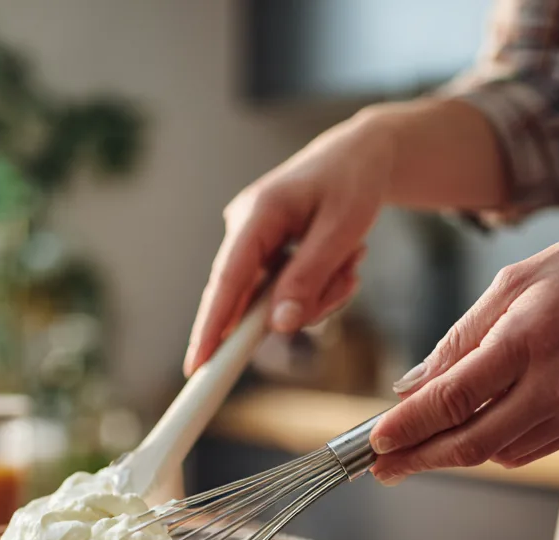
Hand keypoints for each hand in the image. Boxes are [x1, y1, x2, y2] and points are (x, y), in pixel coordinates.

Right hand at [184, 111, 392, 374]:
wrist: (361, 154)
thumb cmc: (354, 181)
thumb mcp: (343, 228)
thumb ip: (309, 278)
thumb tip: (279, 326)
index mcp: (257, 213)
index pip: (227, 281)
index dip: (211, 327)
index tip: (198, 366)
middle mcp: (243, 228)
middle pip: (249, 297)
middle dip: (296, 306)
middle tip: (344, 282)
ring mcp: (250, 241)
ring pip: (270, 300)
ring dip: (315, 295)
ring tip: (351, 264)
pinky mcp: (263, 253)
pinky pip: (280, 291)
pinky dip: (313, 290)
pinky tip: (340, 265)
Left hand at [371, 239, 558, 482]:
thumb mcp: (512, 286)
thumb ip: (459, 340)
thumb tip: (411, 387)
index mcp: (526, 341)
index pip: (451, 400)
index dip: (407, 427)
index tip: (376, 442)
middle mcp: (554, 384)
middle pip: (471, 442)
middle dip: (418, 458)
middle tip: (382, 467)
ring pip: (497, 453)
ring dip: (451, 455)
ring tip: (416, 449)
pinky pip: (526, 450)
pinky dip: (491, 447)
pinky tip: (469, 434)